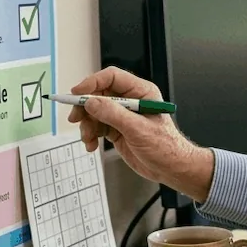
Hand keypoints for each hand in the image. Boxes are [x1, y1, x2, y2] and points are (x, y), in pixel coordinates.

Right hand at [68, 67, 213, 198]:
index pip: (112, 77)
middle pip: (99, 94)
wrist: (171, 168)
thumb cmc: (165, 147)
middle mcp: (131, 101)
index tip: (77, 92)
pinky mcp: (117, 129)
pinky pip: (97, 126)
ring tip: (88, 138)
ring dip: (87, 124)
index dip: (92, 82)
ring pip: (95, 112)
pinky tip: (92, 144)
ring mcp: (123, 116)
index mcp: (141, 92)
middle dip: (85, 107)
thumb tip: (91, 102)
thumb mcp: (138, 129)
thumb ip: (113, 114)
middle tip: (75, 118)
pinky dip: (91, 134)